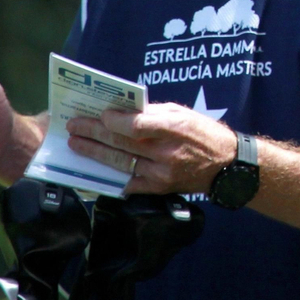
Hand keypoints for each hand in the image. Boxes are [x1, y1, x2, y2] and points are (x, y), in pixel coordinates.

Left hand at [67, 103, 239, 195]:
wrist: (225, 166)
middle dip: (94, 133)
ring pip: (120, 162)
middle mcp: (167, 153)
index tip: (100, 114)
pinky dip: (108, 174)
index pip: (137, 125)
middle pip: (122, 142)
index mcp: (175, 128)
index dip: (114, 120)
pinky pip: (127, 182)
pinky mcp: (158, 189)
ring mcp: (161, 173)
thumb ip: (152, 113)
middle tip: (75, 126)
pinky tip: (92, 167)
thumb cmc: (203, 133)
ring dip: (94, 152)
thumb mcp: (183, 113)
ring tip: (77, 143)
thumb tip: (122, 111)